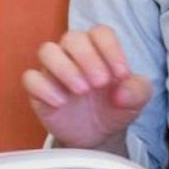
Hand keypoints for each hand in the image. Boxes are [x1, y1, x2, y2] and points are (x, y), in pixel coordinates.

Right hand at [21, 25, 151, 151]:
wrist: (98, 136)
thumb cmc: (115, 108)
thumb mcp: (136, 101)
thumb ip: (137, 91)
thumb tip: (121, 92)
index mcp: (98, 48)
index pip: (100, 33)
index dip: (111, 50)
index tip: (121, 75)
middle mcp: (73, 54)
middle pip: (72, 38)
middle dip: (87, 58)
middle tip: (100, 83)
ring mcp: (53, 71)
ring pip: (47, 51)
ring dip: (64, 68)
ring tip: (81, 91)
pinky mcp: (38, 90)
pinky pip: (30, 79)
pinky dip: (44, 88)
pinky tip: (61, 102)